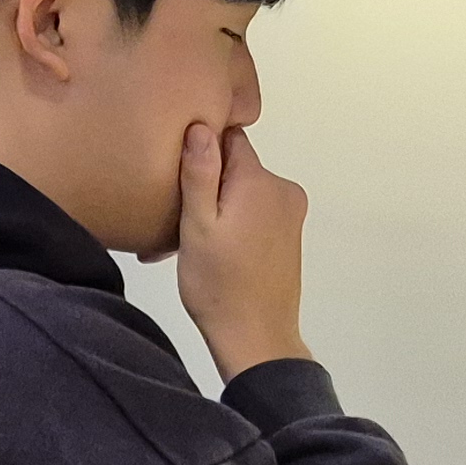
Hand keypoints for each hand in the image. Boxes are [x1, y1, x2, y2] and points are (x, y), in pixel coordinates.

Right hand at [176, 121, 307, 379]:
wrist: (256, 339)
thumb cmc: (219, 286)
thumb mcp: (197, 226)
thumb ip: (200, 173)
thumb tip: (201, 126)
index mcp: (261, 182)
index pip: (229, 139)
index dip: (201, 152)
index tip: (180, 176)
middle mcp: (284, 191)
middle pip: (235, 168)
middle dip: (205, 186)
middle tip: (175, 221)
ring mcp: (291, 215)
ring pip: (242, 193)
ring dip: (216, 209)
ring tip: (186, 243)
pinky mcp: (289, 235)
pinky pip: (254, 214)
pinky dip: (231, 225)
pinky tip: (210, 253)